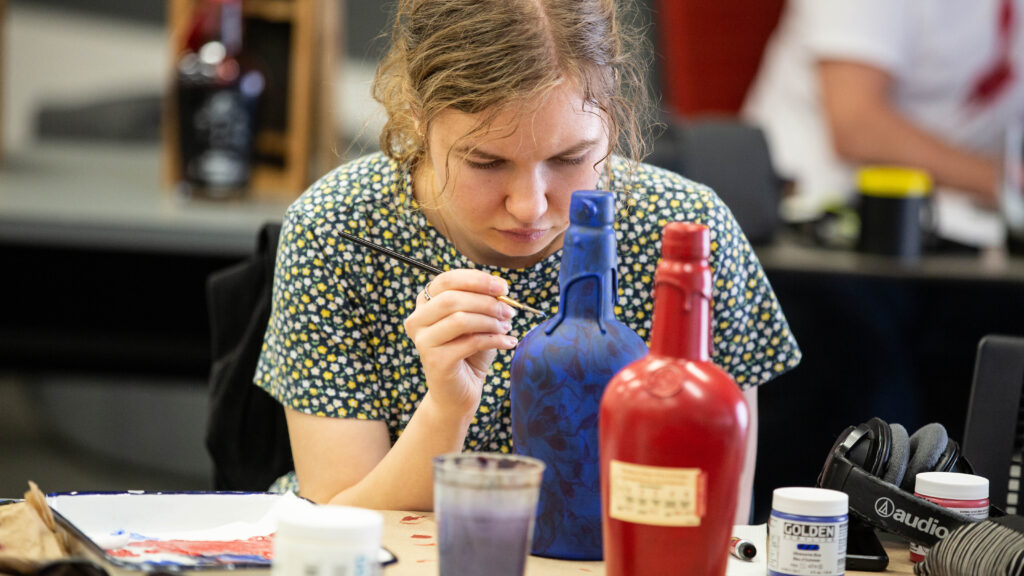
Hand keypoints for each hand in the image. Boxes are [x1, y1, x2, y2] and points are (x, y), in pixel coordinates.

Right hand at [403, 270, 517, 418]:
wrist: (460, 393)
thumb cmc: (469, 352)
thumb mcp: (478, 321)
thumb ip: (483, 302)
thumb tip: (500, 288)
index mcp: (425, 304)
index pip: (447, 280)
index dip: (477, 279)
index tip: (503, 287)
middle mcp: (417, 320)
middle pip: (452, 298)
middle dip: (486, 301)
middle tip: (509, 310)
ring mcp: (423, 341)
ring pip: (459, 318)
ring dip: (490, 320)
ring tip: (507, 327)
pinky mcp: (435, 360)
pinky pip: (470, 342)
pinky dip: (494, 340)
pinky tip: (508, 342)